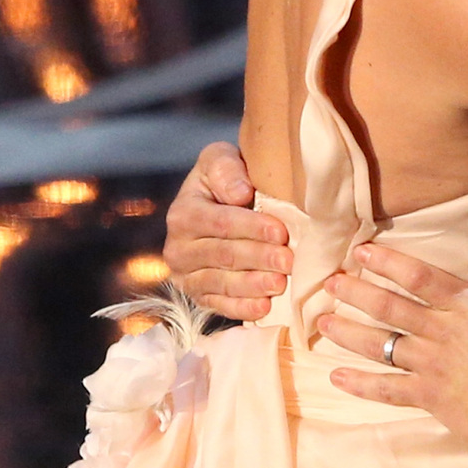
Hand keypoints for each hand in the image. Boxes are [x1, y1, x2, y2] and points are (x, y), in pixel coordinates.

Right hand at [162, 141, 291, 319]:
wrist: (219, 206)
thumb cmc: (227, 180)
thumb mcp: (221, 160)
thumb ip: (227, 169)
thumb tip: (240, 194)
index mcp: (183, 213)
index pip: (219, 223)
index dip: (251, 228)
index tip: (280, 232)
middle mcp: (178, 248)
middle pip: (223, 255)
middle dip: (258, 258)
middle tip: (289, 261)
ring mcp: (187, 276)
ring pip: (221, 283)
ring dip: (253, 285)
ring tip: (281, 283)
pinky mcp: (199, 297)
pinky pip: (219, 306)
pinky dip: (242, 308)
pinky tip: (265, 308)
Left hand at [319, 244, 467, 467]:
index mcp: (467, 307)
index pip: (418, 277)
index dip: (387, 262)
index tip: (361, 253)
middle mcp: (440, 331)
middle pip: (388, 306)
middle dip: (355, 293)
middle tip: (328, 283)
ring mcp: (429, 364)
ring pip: (379, 343)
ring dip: (347, 331)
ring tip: (321, 321)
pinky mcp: (427, 396)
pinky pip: (386, 389)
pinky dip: (360, 384)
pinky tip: (336, 377)